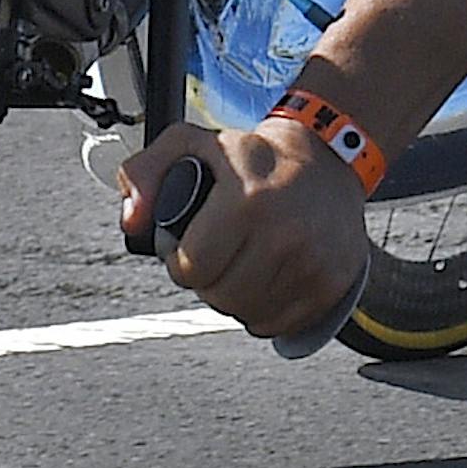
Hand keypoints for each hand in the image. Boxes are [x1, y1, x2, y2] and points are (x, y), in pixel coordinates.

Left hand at [119, 117, 368, 339]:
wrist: (327, 157)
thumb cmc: (251, 155)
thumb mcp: (189, 143)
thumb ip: (144, 173)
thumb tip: (133, 223)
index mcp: (246, 199)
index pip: (192, 268)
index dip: (180, 262)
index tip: (189, 249)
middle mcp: (284, 234)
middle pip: (219, 297)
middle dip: (207, 282)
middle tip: (216, 257)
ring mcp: (313, 262)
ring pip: (248, 315)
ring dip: (234, 298)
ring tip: (240, 265)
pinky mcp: (332, 283)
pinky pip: (279, 324)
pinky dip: (264, 311)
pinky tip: (265, 278)